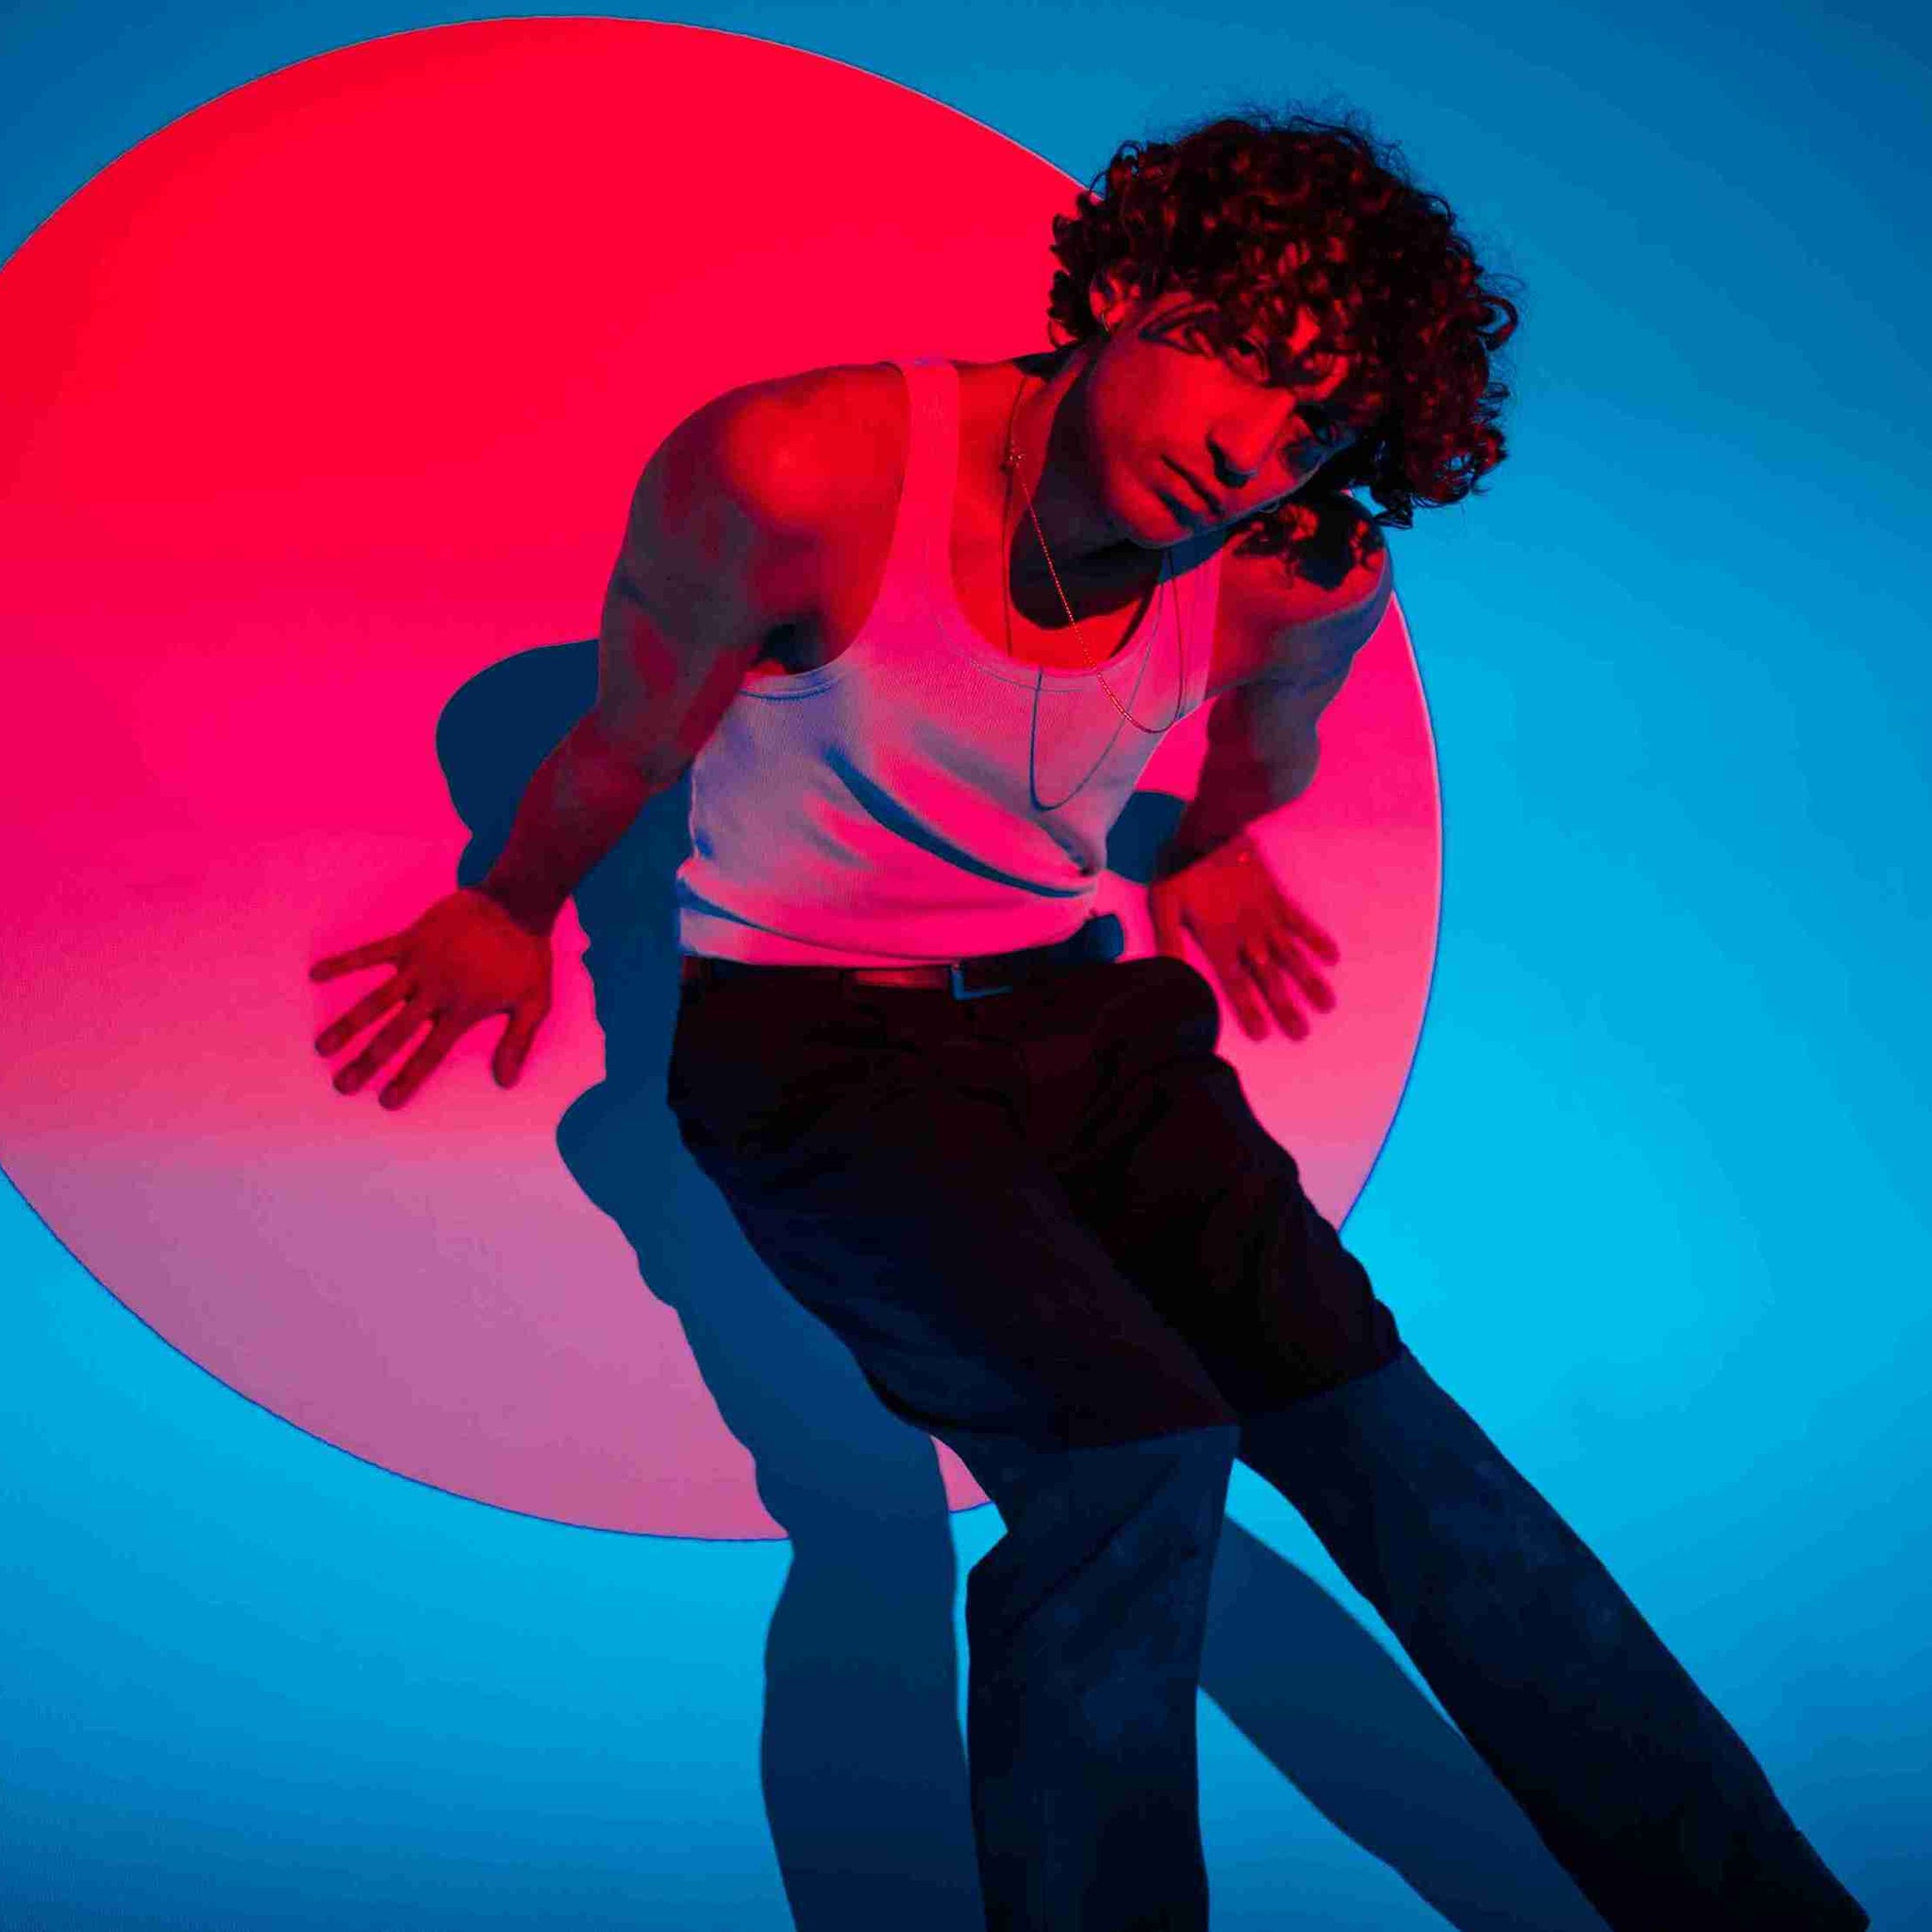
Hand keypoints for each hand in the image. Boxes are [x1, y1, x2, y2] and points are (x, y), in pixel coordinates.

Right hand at [310, 888, 552, 1108]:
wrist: (517, 902)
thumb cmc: (527, 954)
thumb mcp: (535, 1002)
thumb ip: (518, 1042)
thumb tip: (507, 1083)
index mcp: (462, 1011)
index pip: (429, 1053)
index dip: (408, 1078)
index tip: (386, 1102)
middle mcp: (436, 992)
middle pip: (394, 1035)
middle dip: (367, 1062)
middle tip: (342, 1086)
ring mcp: (420, 965)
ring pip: (376, 1001)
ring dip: (348, 1025)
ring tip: (322, 1048)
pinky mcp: (411, 939)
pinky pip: (370, 953)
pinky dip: (344, 963)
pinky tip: (315, 973)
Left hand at [1148, 832, 1337, 1040]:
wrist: (1210, 829)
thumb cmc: (1181, 868)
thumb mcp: (1163, 904)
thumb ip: (1168, 941)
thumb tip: (1168, 973)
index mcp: (1219, 939)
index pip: (1236, 983)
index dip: (1250, 1009)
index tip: (1263, 1035)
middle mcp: (1247, 934)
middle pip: (1269, 977)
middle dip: (1285, 1007)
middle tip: (1302, 1033)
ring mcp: (1266, 916)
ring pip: (1291, 955)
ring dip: (1309, 980)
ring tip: (1327, 1005)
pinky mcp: (1277, 898)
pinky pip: (1300, 922)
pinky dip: (1316, 939)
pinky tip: (1332, 958)